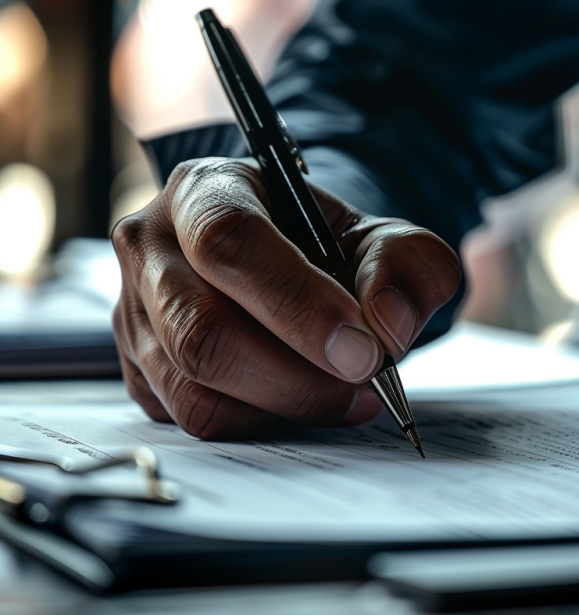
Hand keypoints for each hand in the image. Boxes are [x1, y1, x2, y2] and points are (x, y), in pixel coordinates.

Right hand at [111, 157, 460, 438]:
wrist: (286, 265)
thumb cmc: (324, 247)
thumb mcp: (382, 237)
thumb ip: (407, 266)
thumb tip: (387, 324)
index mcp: (206, 190)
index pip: (230, 242)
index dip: (298, 304)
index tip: (362, 349)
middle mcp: (152, 248)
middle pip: (202, 331)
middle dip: (298, 376)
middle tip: (365, 382)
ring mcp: (135, 315)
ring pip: (195, 389)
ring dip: (286, 406)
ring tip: (346, 394)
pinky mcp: (141, 372)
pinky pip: (193, 419)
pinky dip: (261, 424)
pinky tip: (301, 402)